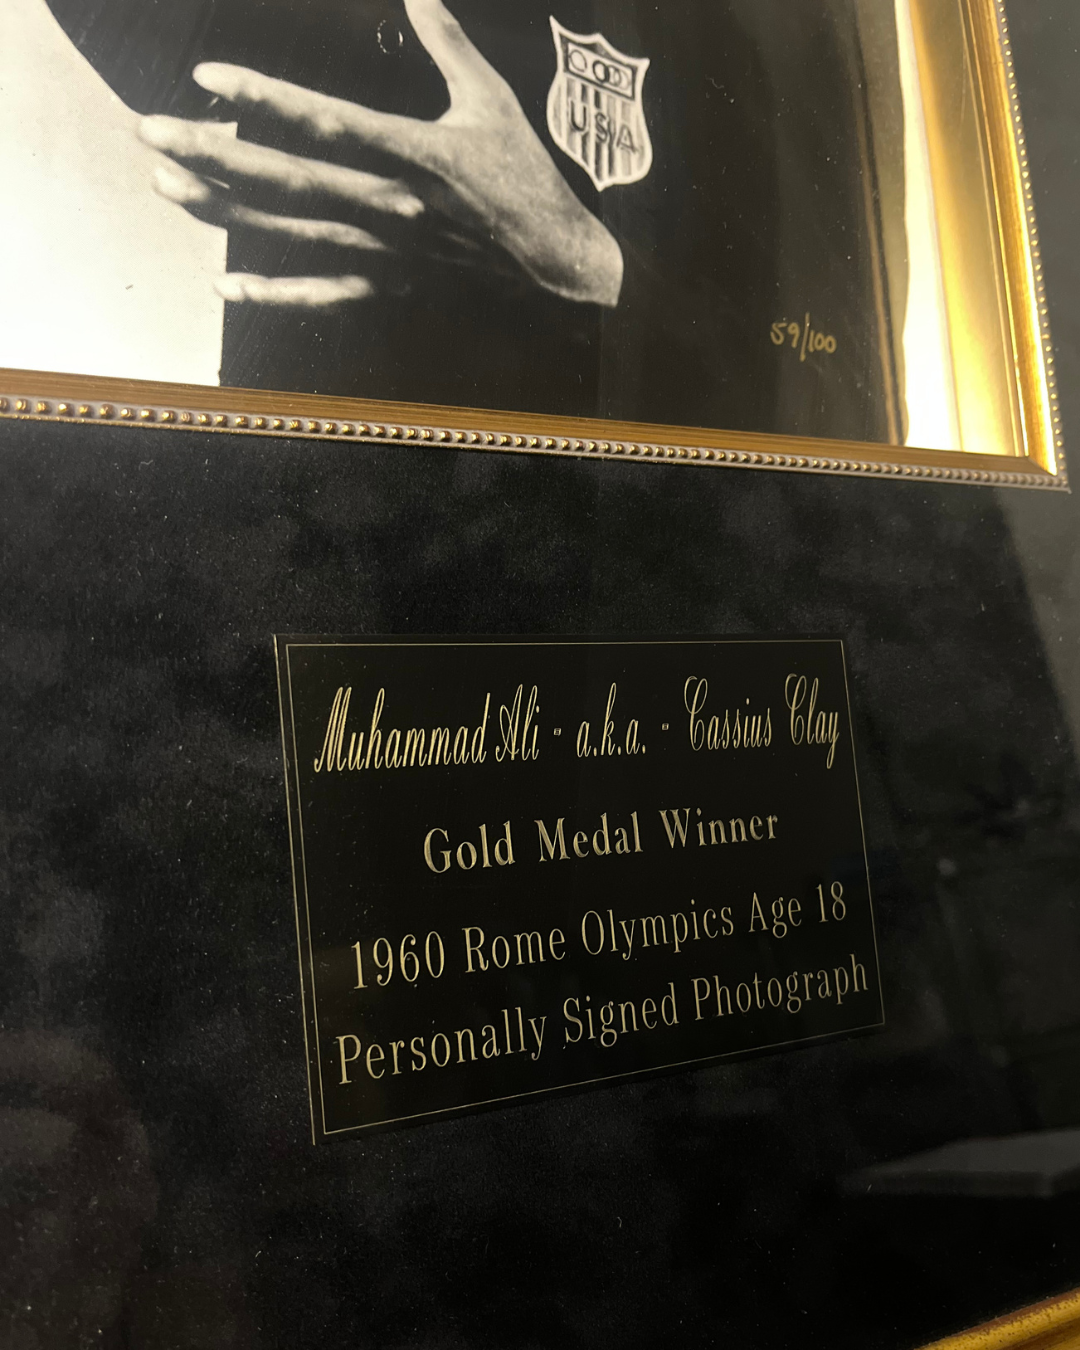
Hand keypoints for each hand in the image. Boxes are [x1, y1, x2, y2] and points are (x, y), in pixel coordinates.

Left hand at [138, 0, 623, 307]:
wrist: (557, 265)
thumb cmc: (527, 180)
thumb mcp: (493, 102)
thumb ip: (449, 44)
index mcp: (416, 155)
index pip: (328, 122)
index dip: (265, 100)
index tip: (208, 78)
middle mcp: (391, 206)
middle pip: (289, 180)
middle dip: (216, 155)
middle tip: (154, 132)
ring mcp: (386, 252)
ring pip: (292, 232)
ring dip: (226, 212)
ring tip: (168, 186)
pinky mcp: (390, 283)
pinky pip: (323, 294)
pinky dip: (273, 293)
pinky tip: (225, 285)